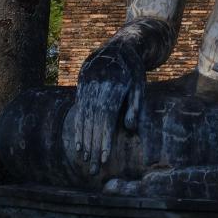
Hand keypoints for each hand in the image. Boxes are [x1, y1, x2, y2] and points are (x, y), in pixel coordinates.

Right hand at [69, 38, 144, 174]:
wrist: (118, 47)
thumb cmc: (133, 71)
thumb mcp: (139, 85)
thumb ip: (135, 106)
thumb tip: (130, 130)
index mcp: (114, 86)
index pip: (107, 119)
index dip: (104, 139)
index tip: (104, 159)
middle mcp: (97, 87)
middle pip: (93, 122)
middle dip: (93, 147)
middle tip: (93, 170)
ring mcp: (87, 87)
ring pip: (84, 119)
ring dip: (84, 142)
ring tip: (85, 161)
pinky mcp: (81, 89)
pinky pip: (78, 113)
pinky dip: (78, 131)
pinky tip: (79, 146)